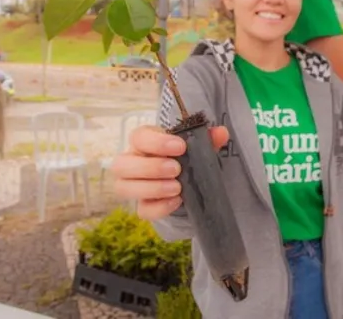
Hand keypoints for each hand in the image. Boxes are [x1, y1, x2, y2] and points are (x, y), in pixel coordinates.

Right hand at [111, 125, 229, 219]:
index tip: (180, 147)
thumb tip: (221, 132)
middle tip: (176, 169)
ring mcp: (133, 185)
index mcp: (144, 142)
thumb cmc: (185, 157)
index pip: (138, 137)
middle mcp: (131, 162)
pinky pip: (142, 210)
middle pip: (121, 164)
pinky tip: (177, 201)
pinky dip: (159, 207)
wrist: (187, 181)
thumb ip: (207, 138)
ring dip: (151, 188)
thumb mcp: (197, 146)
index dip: (156, 142)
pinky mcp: (142, 205)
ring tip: (177, 188)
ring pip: (123, 187)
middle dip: (150, 167)